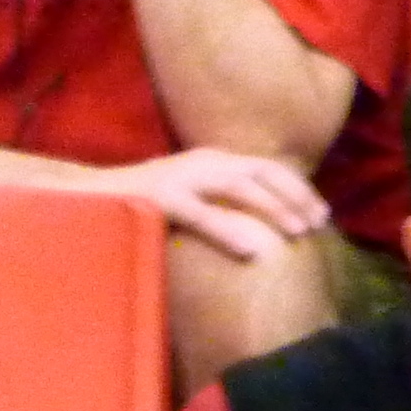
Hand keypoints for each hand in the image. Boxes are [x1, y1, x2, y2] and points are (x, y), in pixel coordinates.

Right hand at [111, 147, 330, 259]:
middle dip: (295, 196)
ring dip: (273, 207)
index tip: (323, 214)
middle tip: (319, 224)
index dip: (298, 188)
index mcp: (213, 160)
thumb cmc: (148, 203)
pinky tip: (251, 249)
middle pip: (260, 171)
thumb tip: (269, 226)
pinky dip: (227, 229)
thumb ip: (228, 202)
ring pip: (237, 185)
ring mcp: (178, 177)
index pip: (266, 168)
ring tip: (298, 232)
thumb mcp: (196, 196)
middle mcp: (200, 162)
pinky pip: (199, 214)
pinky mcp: (157, 197)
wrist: (87, 196)